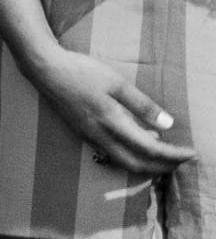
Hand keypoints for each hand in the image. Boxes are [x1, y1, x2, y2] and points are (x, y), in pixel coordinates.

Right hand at [25, 46, 195, 176]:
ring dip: (146, 164)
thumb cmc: (82, 72)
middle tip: (181, 161)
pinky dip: (131, 155)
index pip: (150, 149)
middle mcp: (101, 137)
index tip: (192, 153)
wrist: (46, 70)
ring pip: (123, 162)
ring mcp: (90, 137)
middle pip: (137, 164)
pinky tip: (138, 141)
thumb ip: (142, 105)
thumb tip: (167, 124)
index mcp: (112, 123)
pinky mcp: (83, 133)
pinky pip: (112, 153)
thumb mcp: (117, 83)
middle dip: (162, 167)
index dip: (173, 155)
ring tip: (165, 155)